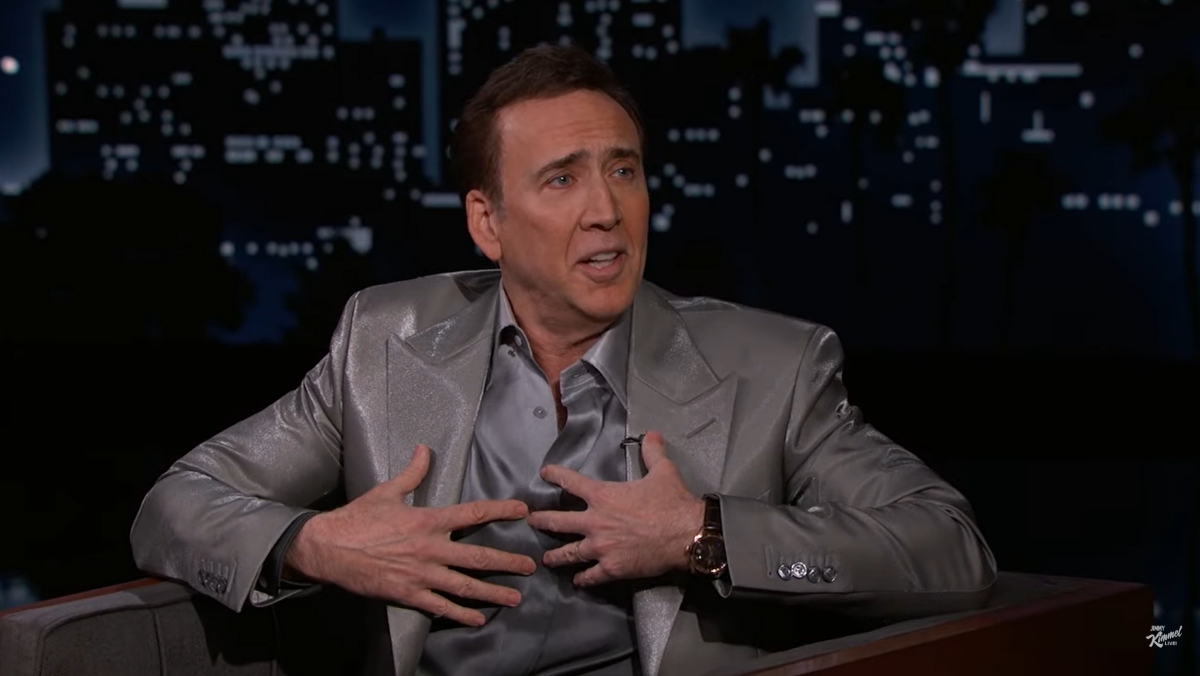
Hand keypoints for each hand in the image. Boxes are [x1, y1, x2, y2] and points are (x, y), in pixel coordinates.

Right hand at [285, 444, 535, 626]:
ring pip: (465, 586)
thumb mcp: (387, 491)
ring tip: (516, 598)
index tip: (522, 511)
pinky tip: (478, 618)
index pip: (473, 513)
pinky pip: (440, 607)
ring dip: (493, 592)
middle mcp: (430, 549)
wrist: (327, 548)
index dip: (501, 510)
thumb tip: (424, 449)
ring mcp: (421, 575)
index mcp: (428, 520)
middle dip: (508, 562)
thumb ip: (412, 472)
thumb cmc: (357, 518)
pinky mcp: (408, 594)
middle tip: (530, 566)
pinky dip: (461, 614)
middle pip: (478, 557)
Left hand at [526, 431, 703, 586]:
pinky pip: (591, 576)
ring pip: (569, 553)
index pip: (571, 482)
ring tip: (546, 559)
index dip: (555, 476)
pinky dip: (583, 579)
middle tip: (531, 521)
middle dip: (542, 521)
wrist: (686, 534)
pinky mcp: (612, 568)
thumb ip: (652, 452)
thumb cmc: (672, 502)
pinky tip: (578, 580)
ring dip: (556, 556)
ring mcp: (601, 547)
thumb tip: (652, 434)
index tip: (544, 474)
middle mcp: (595, 522)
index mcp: (603, 496)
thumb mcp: (663, 471)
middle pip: (559, 522)